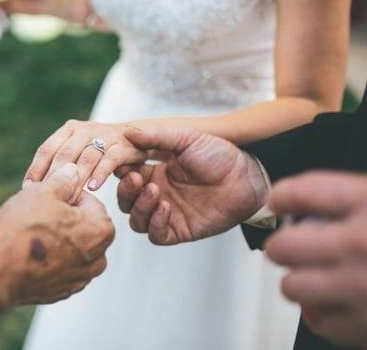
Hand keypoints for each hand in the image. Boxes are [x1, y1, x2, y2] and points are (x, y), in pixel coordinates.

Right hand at [0, 164, 114, 310]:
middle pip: (85, 228)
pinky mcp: (61, 292)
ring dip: (60, 240)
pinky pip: (61, 269)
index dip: (69, 196)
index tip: (51, 198)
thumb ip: (64, 180)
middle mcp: (97, 259)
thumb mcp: (44, 192)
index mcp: (101, 231)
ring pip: (74, 250)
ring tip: (35, 233)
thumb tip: (73, 171)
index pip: (91, 203)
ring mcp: (79, 279)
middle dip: (67, 219)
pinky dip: (50, 260)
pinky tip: (31, 252)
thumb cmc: (22, 229)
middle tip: (41, 214)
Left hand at [24, 120, 147, 200]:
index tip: (28, 189)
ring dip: (77, 180)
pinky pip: (110, 159)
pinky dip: (100, 173)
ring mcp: (105, 135)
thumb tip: (30, 188)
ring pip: (86, 157)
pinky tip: (93, 188)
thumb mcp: (78, 152)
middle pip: (65, 154)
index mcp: (69, 129)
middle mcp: (85, 129)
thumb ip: (60, 164)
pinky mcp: (123, 145)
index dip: (36, 169)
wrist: (138, 138)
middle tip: (47, 199)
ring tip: (70, 199)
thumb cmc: (101, 151)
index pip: (47, 149)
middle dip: (55, 178)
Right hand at [116, 126, 267, 244]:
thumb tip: (127, 132)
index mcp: (155, 173)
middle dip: (125, 191)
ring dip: (139, 207)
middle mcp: (158, 194)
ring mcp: (167, 214)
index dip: (119, 172)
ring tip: (154, 191)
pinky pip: (156, 235)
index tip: (121, 164)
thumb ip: (157, 137)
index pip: (125, 177)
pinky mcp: (180, 230)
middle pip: (125, 201)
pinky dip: (155, 223)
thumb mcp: (186, 138)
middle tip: (135, 179)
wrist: (247, 176)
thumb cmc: (218, 154)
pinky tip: (165, 206)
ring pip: (136, 220)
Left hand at [265, 172, 366, 348]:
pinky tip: (336, 303)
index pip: (301, 192)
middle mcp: (362, 245)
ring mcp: (363, 290)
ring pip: (293, 286)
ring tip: (315, 275)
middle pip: (283, 245)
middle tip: (294, 244)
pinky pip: (318, 322)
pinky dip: (322, 314)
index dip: (282, 196)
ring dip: (300, 280)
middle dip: (284, 244)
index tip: (281, 202)